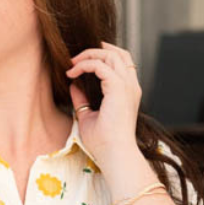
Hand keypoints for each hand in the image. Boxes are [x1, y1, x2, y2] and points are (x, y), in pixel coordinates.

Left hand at [65, 41, 143, 172]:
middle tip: (76, 58)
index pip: (122, 63)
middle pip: (118, 53)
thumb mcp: (88, 116)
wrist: (114, 155)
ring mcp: (127, 86)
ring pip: (110, 55)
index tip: (82, 63)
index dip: (104, 56)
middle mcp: (131, 86)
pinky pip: (100, 65)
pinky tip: (72, 73)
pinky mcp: (118, 88)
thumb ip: (81, 99)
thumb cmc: (104, 143)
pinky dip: (85, 65)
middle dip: (96, 50)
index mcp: (128, 92)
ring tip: (72, 64)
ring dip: (89, 55)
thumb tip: (73, 84)